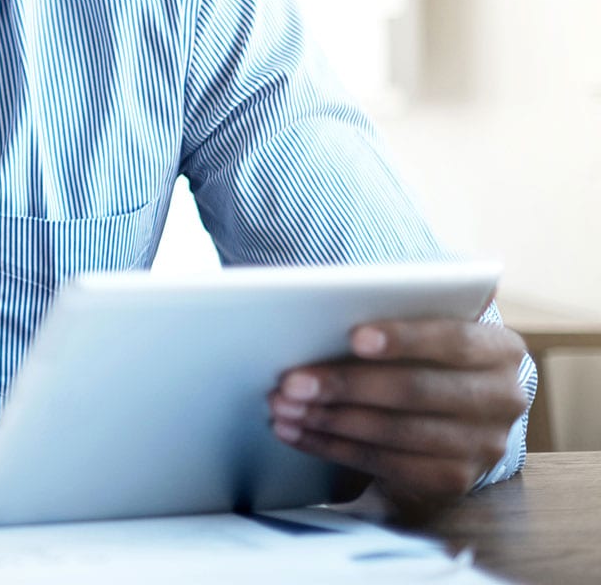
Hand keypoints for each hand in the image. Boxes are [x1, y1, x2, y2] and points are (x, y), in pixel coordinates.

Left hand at [268, 319, 527, 509]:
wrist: (461, 401)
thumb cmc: (427, 345)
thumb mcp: (428, 320)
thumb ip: (398, 310)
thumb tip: (326, 308)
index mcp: (501, 348)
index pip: (452, 340)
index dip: (404, 338)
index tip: (354, 336)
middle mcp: (503, 399)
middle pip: (415, 391)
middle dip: (346, 385)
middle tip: (291, 381)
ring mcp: (484, 445)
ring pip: (396, 433)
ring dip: (331, 421)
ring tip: (284, 407)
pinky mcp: (454, 478)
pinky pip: (387, 465)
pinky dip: (334, 448)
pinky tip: (297, 433)